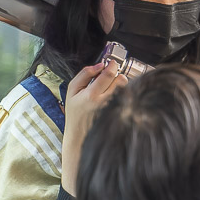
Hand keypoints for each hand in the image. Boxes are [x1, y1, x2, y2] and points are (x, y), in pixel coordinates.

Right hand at [59, 61, 128, 192]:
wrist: (79, 136)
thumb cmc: (75, 113)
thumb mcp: (72, 91)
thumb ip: (84, 74)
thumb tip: (99, 65)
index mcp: (91, 95)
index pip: (109, 74)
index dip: (112, 65)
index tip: (112, 63)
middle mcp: (105, 102)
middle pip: (121, 80)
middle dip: (117, 75)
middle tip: (111, 77)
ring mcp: (114, 109)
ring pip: (126, 89)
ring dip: (121, 85)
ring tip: (112, 89)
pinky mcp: (120, 114)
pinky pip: (127, 99)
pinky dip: (124, 95)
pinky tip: (116, 98)